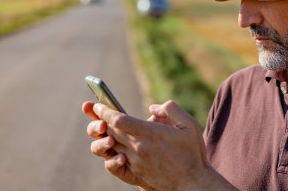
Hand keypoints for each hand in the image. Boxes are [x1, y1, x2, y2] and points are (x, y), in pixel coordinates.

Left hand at [82, 100, 234, 190]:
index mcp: (151, 134)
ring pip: (110, 146)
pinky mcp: (134, 175)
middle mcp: (139, 148)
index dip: (106, 111)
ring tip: (104, 129)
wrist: (192, 182)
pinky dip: (109, 155)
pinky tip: (113, 148)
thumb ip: (171, 110)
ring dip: (104, 136)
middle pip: (111, 131)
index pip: (119, 120)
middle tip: (95, 111)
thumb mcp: (189, 124)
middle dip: (100, 120)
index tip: (99, 104)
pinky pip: (112, 165)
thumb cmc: (192, 152)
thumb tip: (152, 108)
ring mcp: (135, 163)